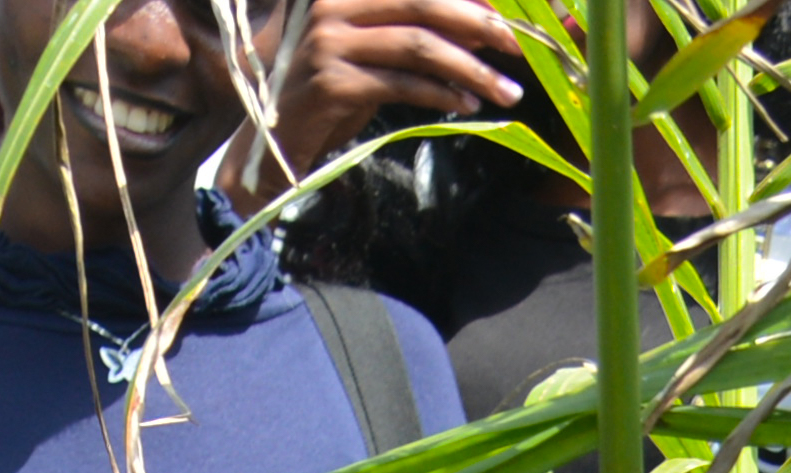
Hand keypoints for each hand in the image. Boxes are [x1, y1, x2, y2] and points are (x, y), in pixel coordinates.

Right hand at [276, 0, 519, 170]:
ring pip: (419, 46)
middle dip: (479, 23)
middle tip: (517, 46)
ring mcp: (328, 42)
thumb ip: (417, 33)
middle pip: (423, 2)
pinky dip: (442, 95)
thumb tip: (483, 25)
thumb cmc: (329, 94)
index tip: (508, 15)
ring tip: (506, 90)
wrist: (272, 142)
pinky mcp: (332, 83)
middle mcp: (332, 4)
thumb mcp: (374, 52)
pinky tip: (467, 105)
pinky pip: (403, 85)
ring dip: (471, 69)